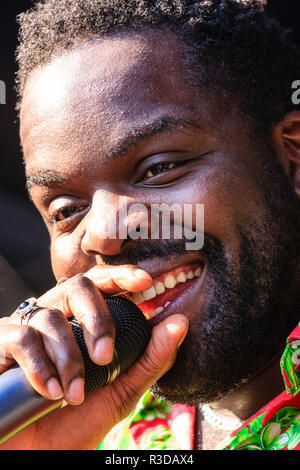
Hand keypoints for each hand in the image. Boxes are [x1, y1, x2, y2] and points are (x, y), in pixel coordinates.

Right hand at [0, 265, 187, 449]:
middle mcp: (55, 317)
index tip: (145, 281)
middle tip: (105, 355)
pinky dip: (40, 366)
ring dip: (68, 359)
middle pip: (76, 286)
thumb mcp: (121, 391)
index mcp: (82, 322)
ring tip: (74, 395)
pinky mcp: (1, 344)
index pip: (102, 285)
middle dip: (97, 317)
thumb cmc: (75, 421)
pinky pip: (21, 338)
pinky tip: (50, 393)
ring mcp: (26, 329)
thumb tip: (180, 322)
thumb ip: (150, 359)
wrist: (35, 455)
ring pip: (50, 317)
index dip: (121, 276)